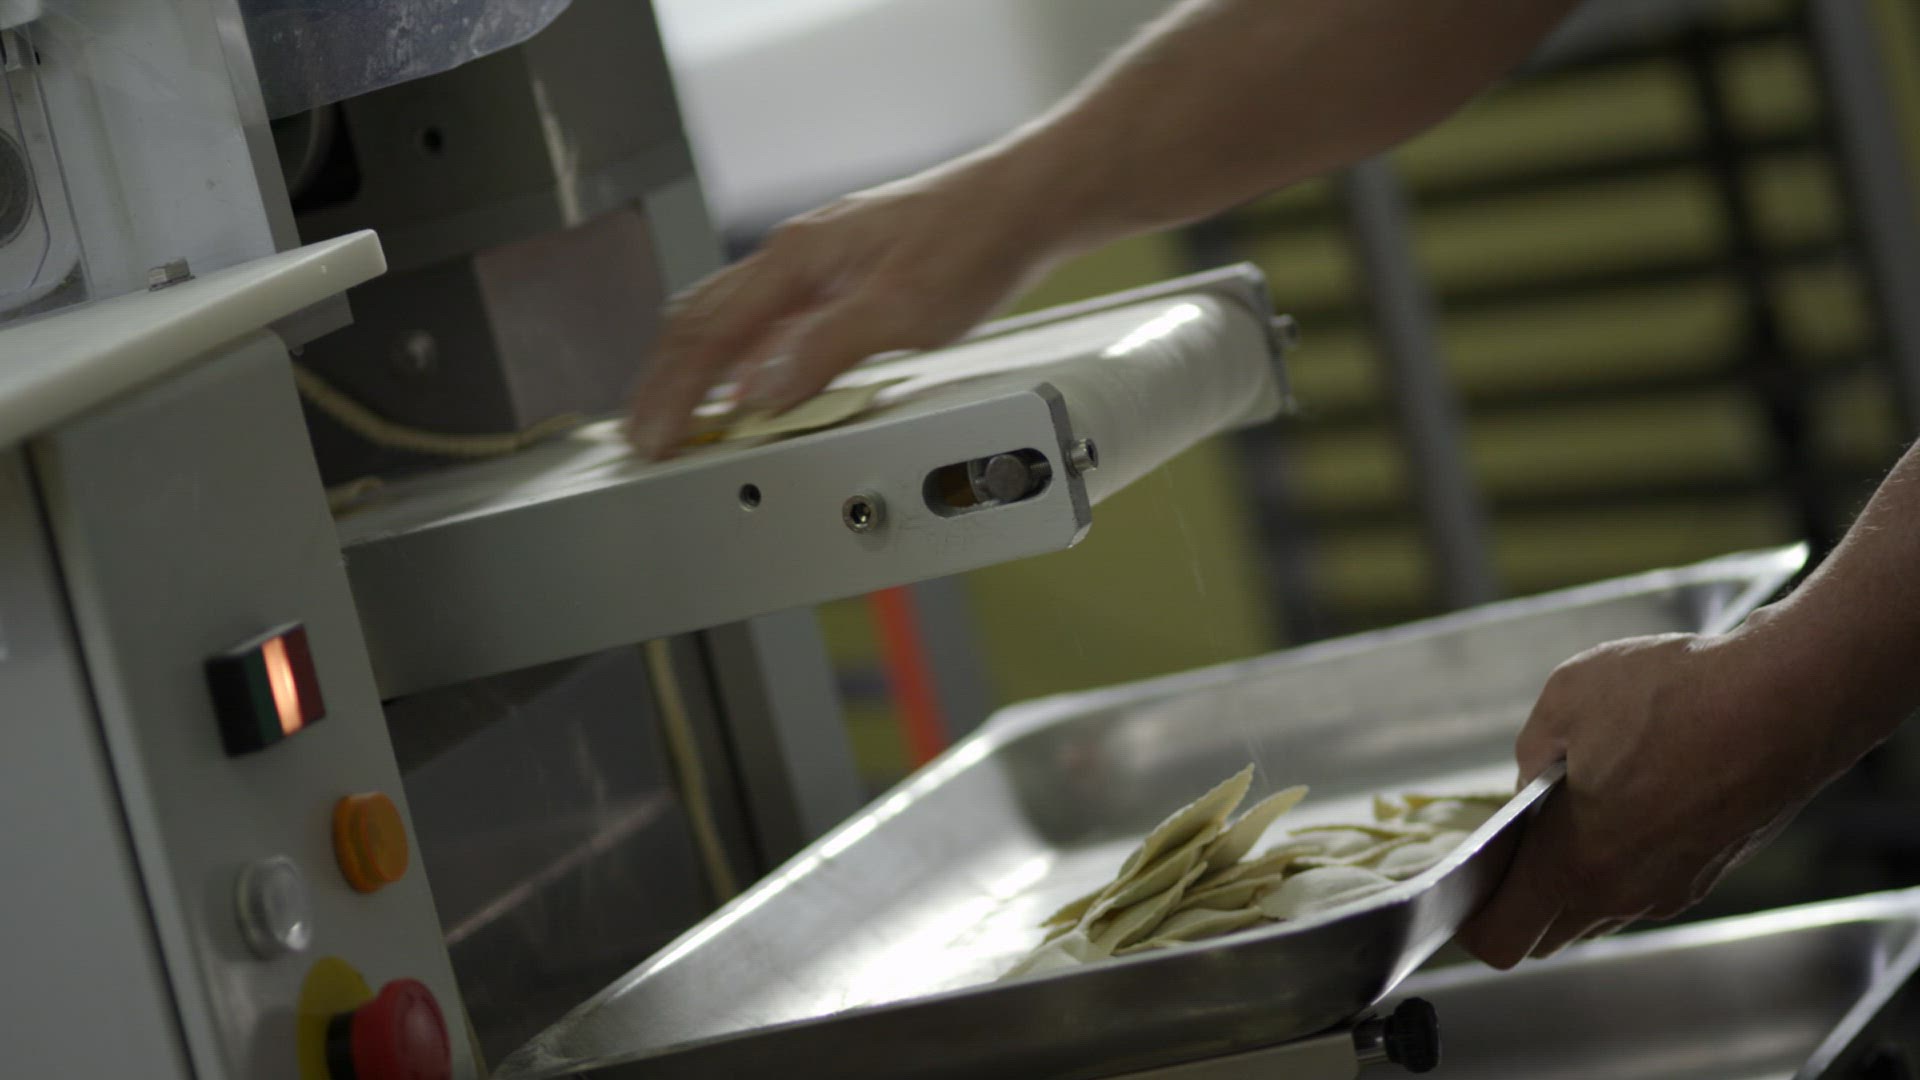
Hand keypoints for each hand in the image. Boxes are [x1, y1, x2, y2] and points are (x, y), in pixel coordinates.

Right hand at [626, 153, 1079, 457]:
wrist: (1024, 205)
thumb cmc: (972, 240)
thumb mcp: (900, 309)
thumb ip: (823, 350)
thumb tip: (758, 395)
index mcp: (794, 261)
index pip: (707, 335)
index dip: (672, 395)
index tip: (652, 439)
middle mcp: (794, 258)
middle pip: (699, 321)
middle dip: (663, 382)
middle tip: (643, 435)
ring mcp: (816, 266)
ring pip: (727, 318)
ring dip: (693, 370)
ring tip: (676, 415)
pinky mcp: (841, 277)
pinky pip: (765, 321)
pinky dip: (737, 360)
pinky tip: (747, 385)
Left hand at [1456, 623, 1841, 968]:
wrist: (1787, 700)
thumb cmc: (1675, 697)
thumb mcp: (1565, 703)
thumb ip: (1529, 755)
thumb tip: (1531, 784)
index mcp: (1573, 863)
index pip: (1500, 939)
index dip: (1472, 921)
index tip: (1467, 884)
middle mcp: (1622, 892)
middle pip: (1546, 930)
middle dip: (1519, 898)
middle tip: (1512, 838)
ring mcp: (1669, 888)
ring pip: (1597, 909)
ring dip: (1572, 877)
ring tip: (1570, 810)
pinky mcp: (1706, 872)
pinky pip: (1641, 885)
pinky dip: (1619, 860)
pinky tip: (1627, 799)